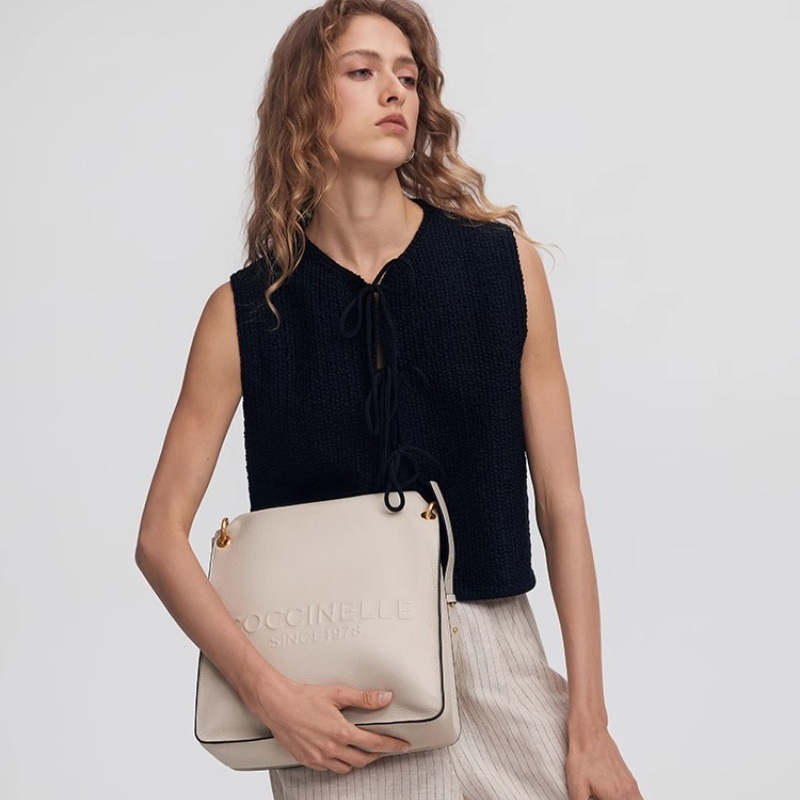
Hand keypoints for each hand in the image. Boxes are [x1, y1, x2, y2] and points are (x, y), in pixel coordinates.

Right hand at [240, 675, 411, 772]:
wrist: (277, 705)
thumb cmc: (304, 697)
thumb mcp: (338, 693)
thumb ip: (364, 698)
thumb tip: (385, 698)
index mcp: (342, 732)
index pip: (375, 743)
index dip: (391, 745)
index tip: (402, 745)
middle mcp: (332, 749)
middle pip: (363, 760)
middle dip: (377, 755)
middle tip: (385, 748)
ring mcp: (319, 758)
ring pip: (346, 767)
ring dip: (358, 760)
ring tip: (363, 751)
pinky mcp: (307, 760)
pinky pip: (329, 769)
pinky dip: (338, 763)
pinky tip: (340, 754)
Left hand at [566, 724, 643, 799]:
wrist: (589, 733)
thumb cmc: (583, 757)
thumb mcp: (576, 788)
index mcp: (617, 798)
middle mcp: (628, 792)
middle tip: (602, 798)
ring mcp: (631, 784)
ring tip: (608, 797)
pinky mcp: (629, 778)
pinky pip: (638, 797)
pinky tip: (616, 797)